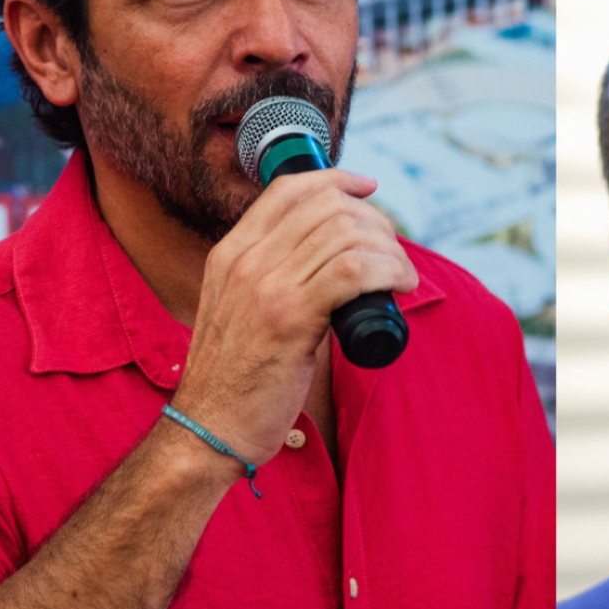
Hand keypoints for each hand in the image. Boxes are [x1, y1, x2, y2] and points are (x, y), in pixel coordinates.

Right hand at [170, 169, 417, 465]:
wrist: (208, 427)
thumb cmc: (238, 378)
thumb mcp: (241, 310)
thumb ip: (272, 279)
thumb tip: (330, 262)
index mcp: (230, 253)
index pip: (288, 189)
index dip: (337, 181)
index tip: (369, 192)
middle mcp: (244, 260)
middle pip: (326, 206)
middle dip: (375, 222)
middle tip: (393, 255)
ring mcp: (264, 286)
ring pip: (345, 233)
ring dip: (389, 250)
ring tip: (400, 277)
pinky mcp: (288, 317)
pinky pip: (352, 270)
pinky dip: (388, 271)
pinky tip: (400, 286)